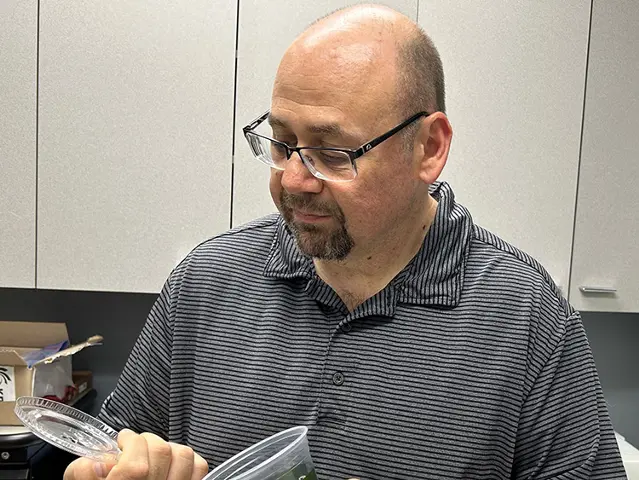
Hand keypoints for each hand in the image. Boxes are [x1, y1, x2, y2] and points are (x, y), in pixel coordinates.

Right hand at [64, 429, 208, 479]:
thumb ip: (81, 472)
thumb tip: (98, 462)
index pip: (136, 464)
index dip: (130, 442)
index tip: (123, 440)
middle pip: (161, 452)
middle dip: (147, 440)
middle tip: (136, 444)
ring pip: (183, 456)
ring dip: (168, 448)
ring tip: (154, 453)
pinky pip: (199, 468)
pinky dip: (188, 460)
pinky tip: (171, 464)